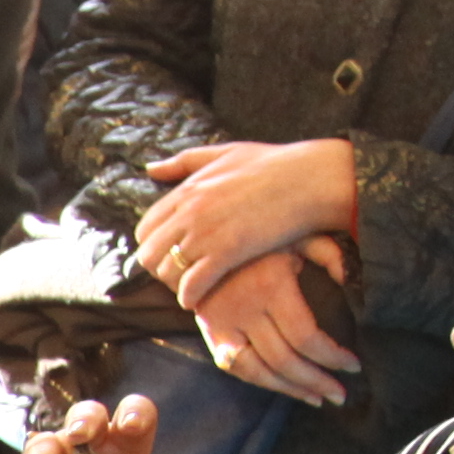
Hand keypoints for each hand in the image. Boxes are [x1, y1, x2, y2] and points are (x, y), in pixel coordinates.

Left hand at [127, 136, 360, 301]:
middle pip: (149, 255)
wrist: (309, 179)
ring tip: (190, 289)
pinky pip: (191, 284)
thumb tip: (151, 168)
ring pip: (166, 273)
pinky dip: (190, 297)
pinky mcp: (227, 252)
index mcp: (187, 190)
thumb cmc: (272, 165)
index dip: (154, 247)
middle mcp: (189, 212)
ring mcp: (206, 232)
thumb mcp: (224, 153)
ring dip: (174, 286)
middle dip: (160, 270)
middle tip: (178, 277)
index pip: (145, 229)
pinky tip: (197, 300)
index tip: (171, 256)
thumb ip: (185, 162)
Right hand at [184, 246, 359, 409]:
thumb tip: (349, 281)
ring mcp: (224, 324)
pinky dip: (261, 381)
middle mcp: (246, 309)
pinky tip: (284, 386)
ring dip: (290, 390)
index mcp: (271, 285)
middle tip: (340, 395)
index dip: (332, 356)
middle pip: (284, 360)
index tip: (353, 365)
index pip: (305, 336)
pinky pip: (236, 367)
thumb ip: (328, 253)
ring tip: (317, 398)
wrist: (203, 242)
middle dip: (316, 381)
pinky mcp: (210, 333)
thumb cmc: (260, 239)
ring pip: (259, 371)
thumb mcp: (296, 235)